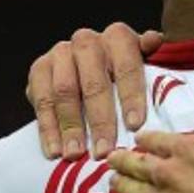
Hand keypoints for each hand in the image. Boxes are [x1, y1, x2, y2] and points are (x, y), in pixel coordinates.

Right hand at [25, 23, 163, 159]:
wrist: (84, 63)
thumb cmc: (122, 71)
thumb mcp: (143, 63)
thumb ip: (151, 57)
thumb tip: (154, 40)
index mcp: (117, 37)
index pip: (127, 66)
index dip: (131, 96)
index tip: (135, 126)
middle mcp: (87, 41)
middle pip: (93, 83)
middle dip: (100, 120)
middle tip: (105, 151)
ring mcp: (60, 53)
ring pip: (64, 92)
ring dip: (70, 127)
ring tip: (76, 155)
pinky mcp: (39, 69)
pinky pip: (41, 100)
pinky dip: (48, 129)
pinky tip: (54, 151)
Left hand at [98, 115, 193, 192]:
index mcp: (189, 151)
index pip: (158, 141)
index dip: (146, 140)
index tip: (138, 140)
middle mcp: (168, 173)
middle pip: (137, 163)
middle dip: (123, 159)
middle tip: (112, 158)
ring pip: (131, 189)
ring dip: (119, 182)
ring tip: (111, 180)